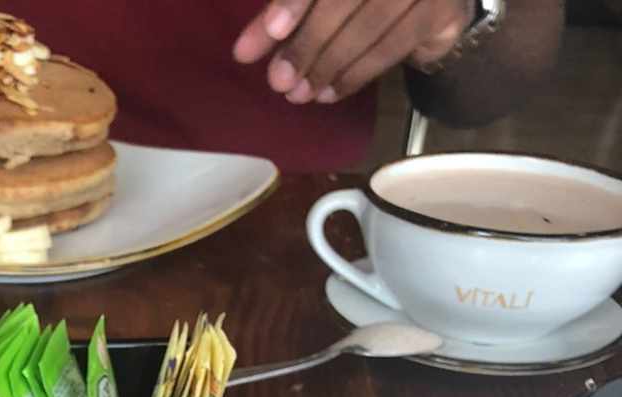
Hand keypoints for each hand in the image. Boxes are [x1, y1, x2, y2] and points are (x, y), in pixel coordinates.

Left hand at [232, 0, 471, 103]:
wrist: (430, 3)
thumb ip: (282, 15)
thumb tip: (245, 50)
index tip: (272, 32)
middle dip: (308, 42)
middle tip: (279, 81)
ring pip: (370, 24)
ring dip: (329, 65)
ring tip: (299, 94)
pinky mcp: (443, 8)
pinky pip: (393, 45)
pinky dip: (356, 73)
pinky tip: (329, 93)